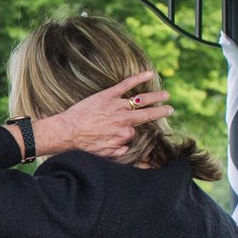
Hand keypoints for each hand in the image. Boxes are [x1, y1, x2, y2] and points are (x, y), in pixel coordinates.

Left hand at [45, 70, 171, 159]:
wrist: (66, 132)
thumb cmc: (85, 146)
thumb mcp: (108, 156)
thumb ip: (126, 154)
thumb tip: (145, 163)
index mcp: (126, 134)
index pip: (139, 132)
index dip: (138, 131)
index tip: (143, 130)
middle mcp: (125, 119)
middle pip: (149, 114)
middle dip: (161, 112)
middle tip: (171, 109)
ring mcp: (118, 106)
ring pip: (141, 100)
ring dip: (156, 96)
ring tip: (166, 94)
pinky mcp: (108, 95)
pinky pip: (126, 85)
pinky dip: (139, 78)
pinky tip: (149, 74)